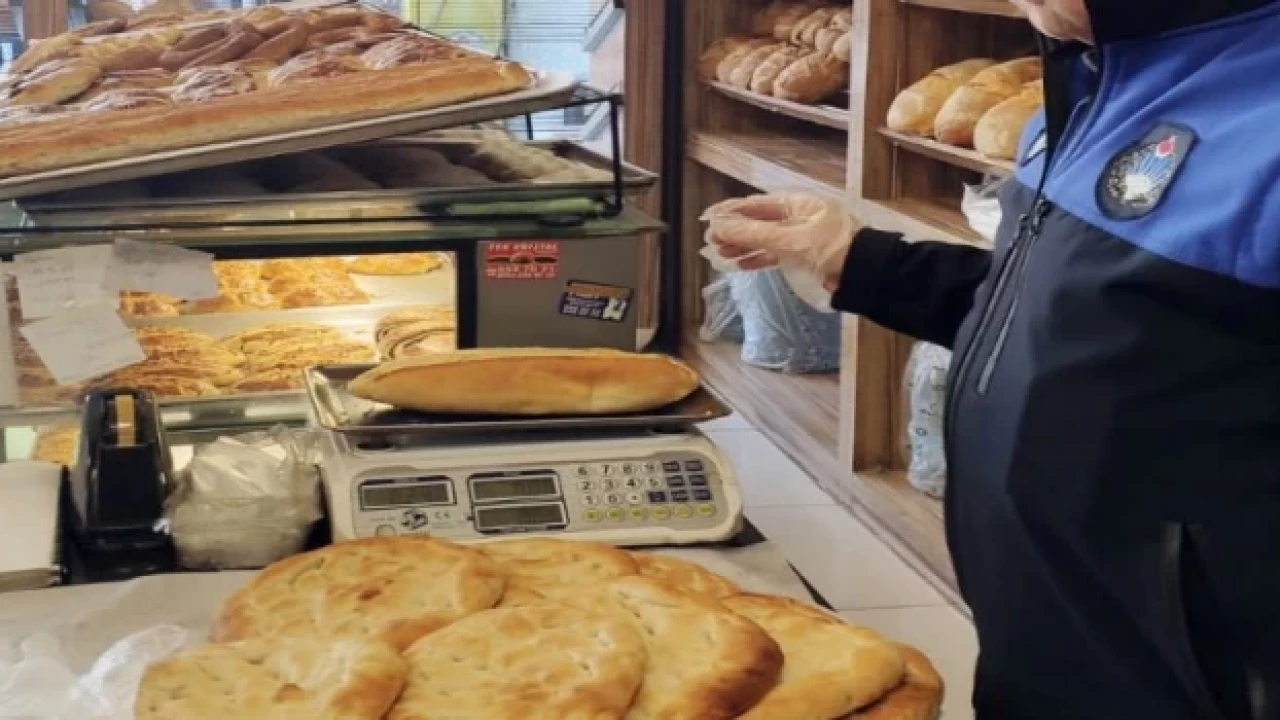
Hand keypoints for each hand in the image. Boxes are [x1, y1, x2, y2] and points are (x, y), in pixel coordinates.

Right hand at [702, 194, 860, 289]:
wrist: (866, 274)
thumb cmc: (832, 249)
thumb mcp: (791, 240)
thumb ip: (754, 234)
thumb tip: (719, 226)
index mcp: (797, 204)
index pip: (755, 204)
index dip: (730, 211)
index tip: (707, 219)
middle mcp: (797, 217)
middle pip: (758, 221)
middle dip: (734, 231)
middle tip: (711, 241)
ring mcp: (801, 237)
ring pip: (765, 238)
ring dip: (743, 246)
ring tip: (721, 254)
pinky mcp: (805, 256)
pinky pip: (775, 253)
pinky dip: (758, 257)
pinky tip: (742, 264)